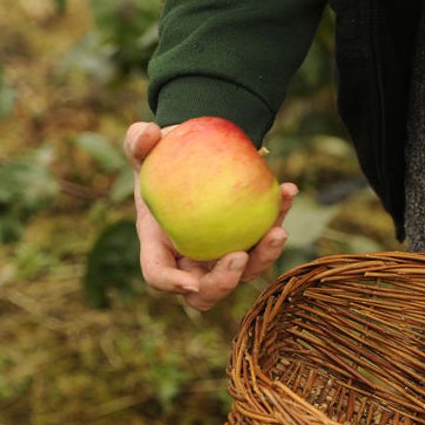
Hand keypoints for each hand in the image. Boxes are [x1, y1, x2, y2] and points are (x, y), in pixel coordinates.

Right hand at [124, 122, 296, 310]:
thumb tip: (146, 134)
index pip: (160, 275)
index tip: (189, 282)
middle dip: (224, 282)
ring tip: (277, 230)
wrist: (194, 155)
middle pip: (207, 291)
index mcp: (160, 246)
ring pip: (247, 271)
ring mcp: (223, 255)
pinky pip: (267, 237)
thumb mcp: (144, 147)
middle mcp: (193, 259)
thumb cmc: (163, 157)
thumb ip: (137, 141)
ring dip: (265, 256)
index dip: (172, 285)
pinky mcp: (250, 240)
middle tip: (239, 256)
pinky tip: (287, 192)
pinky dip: (279, 216)